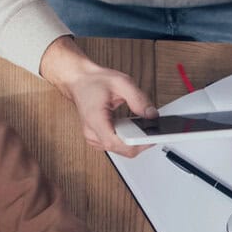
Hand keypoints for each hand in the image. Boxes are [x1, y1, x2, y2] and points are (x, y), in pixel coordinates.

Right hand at [43, 38, 157, 157]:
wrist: (79, 81)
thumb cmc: (94, 82)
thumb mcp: (121, 83)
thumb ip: (138, 99)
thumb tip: (152, 115)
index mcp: (95, 120)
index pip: (117, 143)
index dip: (137, 143)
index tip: (150, 138)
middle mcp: (92, 133)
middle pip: (122, 150)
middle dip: (139, 142)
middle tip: (152, 131)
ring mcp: (93, 137)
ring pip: (120, 150)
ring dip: (133, 142)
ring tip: (140, 128)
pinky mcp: (97, 138)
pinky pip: (116, 145)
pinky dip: (127, 140)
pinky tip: (132, 130)